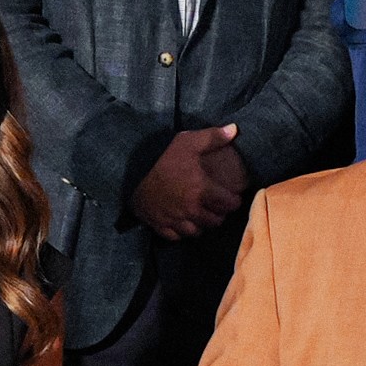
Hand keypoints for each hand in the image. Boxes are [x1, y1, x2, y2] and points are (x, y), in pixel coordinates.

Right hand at [132, 126, 247, 241]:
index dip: (234, 201)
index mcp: (202, 190)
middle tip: (218, 206)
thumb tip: (235, 129)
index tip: (233, 197)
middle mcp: (191, 209)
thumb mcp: (188, 142)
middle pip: (215, 221)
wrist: (130, 169)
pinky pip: (176, 236)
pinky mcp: (159, 225)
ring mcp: (174, 219)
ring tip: (202, 215)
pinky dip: (182, 232)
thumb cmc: (162, 156)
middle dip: (219, 214)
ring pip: (197, 231)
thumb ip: (213, 137)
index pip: (229, 204)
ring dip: (202, 225)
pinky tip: (183, 222)